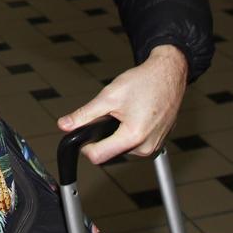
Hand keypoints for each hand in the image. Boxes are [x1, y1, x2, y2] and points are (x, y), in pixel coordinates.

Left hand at [58, 45, 187, 163]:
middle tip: (111, 112)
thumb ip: (84, 114)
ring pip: (121, 147)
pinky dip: (127, 131)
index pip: (98, 156)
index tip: (82, 131)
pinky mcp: (157, 143)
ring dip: (116, 132)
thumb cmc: (144, 83)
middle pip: (109, 151)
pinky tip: (133, 115)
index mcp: (133, 138)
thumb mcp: (108, 96)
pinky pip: (133, 143)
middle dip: (103, 134)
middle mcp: (146, 148)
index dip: (85, 145)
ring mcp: (153, 147)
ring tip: (124, 111)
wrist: (168, 76)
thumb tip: (64, 125)